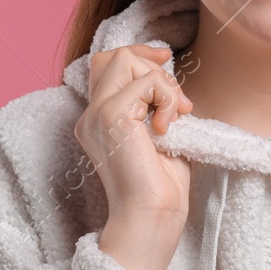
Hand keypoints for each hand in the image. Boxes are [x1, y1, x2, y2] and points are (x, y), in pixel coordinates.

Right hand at [74, 45, 192, 269]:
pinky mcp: (111, 115)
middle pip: (115, 55)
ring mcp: (97, 114)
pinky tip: (168, 129)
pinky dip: (168, 99)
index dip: (137, 53)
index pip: (106, 64)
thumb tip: (167, 76)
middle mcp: (90, 115)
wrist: (152, 216)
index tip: (165, 58)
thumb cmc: (160, 187)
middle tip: (180, 106)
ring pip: (125, 59)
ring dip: (162, 83)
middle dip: (155, 69)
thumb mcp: (160, 135)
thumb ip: (156, 104)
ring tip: (174, 117)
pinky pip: (147, 82)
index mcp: (98, 121)